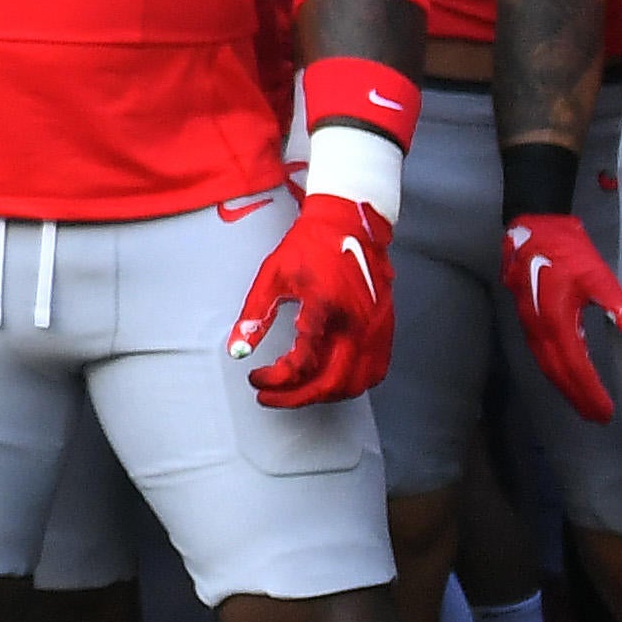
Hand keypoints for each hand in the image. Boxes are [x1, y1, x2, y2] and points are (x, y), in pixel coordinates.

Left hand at [231, 192, 397, 406]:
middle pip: (330, 385)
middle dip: (295, 398)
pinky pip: (373, 372)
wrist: (349, 223)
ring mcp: (375, 330)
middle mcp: (356, 325)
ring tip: (296, 391)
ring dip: (323, 395)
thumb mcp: (272, 276)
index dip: (275, 380)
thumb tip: (237, 351)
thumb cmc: (309, 246)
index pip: (301, 364)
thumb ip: (254, 316)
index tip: (256, 378)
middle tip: (270, 396)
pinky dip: (349, 385)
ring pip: (355, 385)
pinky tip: (327, 381)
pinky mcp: (385, 330)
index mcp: (326, 309)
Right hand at [501, 210, 621, 422]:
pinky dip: (554, 370)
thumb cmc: (566, 248)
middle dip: (577, 396)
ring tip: (583, 405)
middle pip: (557, 372)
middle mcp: (538, 326)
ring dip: (564, 387)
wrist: (531, 227)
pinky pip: (540, 353)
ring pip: (546, 364)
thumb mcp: (596, 274)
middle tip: (596, 417)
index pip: (575, 365)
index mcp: (557, 318)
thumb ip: (616, 306)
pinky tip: (565, 375)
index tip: (605, 411)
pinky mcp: (526, 317)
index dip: (589, 390)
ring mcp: (528, 323)